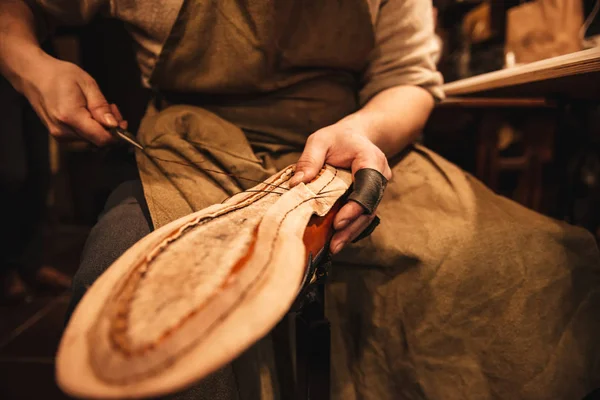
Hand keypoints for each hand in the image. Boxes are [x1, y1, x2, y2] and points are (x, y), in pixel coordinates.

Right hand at [20, 56, 126, 145]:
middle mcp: (63, 131)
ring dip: (102, 131)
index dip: (117, 134)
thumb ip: (101, 106)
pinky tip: (92, 117)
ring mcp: (59, 136)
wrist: (34, 76)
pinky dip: (92, 132)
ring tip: (101, 111)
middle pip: (98, 143)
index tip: (122, 121)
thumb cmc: (60, 75)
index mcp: (71, 117)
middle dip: (111, 131)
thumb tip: (113, 125)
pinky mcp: (59, 137)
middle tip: (112, 110)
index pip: (101, 139)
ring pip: (92, 144)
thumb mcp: (87, 84)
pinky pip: (83, 141)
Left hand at [289, 116, 391, 254]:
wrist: (356, 137)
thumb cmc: (338, 138)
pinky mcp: (370, 198)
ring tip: (334, 247)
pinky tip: (337, 240)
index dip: (355, 206)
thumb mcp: (319, 140)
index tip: (338, 221)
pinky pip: (362, 215)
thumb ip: (309, 159)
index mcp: (370, 158)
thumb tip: (296, 184)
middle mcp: (380, 175)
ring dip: (351, 232)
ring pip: (368, 215)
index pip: (368, 185)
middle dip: (352, 226)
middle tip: (334, 243)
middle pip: (370, 206)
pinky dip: (350, 228)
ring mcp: (377, 189)